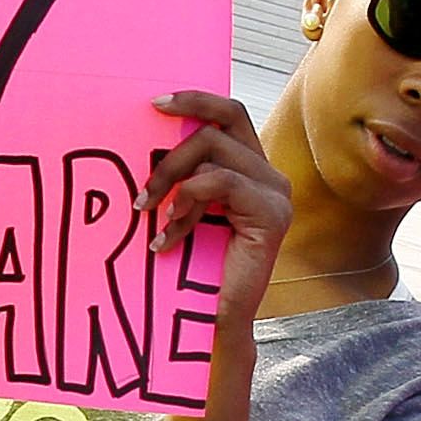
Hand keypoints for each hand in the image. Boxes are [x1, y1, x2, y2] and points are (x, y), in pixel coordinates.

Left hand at [143, 92, 293, 325]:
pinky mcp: (272, 214)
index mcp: (252, 169)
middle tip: (143, 189)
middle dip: (173, 151)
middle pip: (220, 125)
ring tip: (154, 218)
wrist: (215, 320)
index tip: (155, 104)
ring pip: (214, 151)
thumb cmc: (195, 268)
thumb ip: (184, 173)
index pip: (230, 113)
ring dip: (173, 181)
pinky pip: (221, 182)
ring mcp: (276, 193)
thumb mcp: (185, 207)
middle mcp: (270, 176)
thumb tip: (151, 133)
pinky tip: (171, 235)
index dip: (196, 100)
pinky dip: (188, 202)